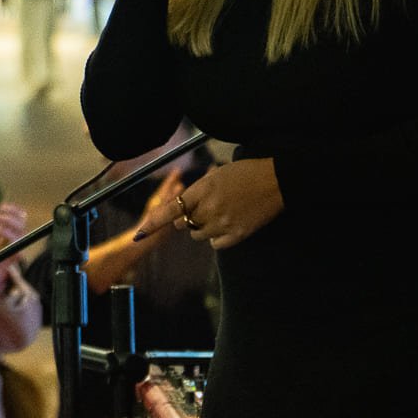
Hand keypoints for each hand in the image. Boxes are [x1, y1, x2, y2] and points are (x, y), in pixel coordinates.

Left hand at [0, 203, 25, 306]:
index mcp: (6, 237)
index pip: (19, 220)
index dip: (14, 211)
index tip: (2, 206)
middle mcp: (11, 244)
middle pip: (22, 225)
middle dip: (11, 216)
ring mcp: (11, 253)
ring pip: (21, 235)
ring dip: (9, 224)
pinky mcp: (9, 261)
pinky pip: (16, 248)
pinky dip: (7, 237)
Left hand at [133, 158, 281, 249]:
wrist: (276, 181)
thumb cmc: (246, 172)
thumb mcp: (217, 175)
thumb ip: (198, 191)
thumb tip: (184, 207)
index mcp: (202, 191)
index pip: (170, 210)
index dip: (154, 223)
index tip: (141, 233)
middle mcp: (209, 209)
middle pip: (184, 224)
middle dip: (188, 218)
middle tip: (204, 208)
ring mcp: (223, 223)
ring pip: (198, 235)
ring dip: (202, 228)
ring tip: (219, 214)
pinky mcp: (237, 235)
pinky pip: (216, 244)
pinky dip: (217, 238)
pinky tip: (227, 225)